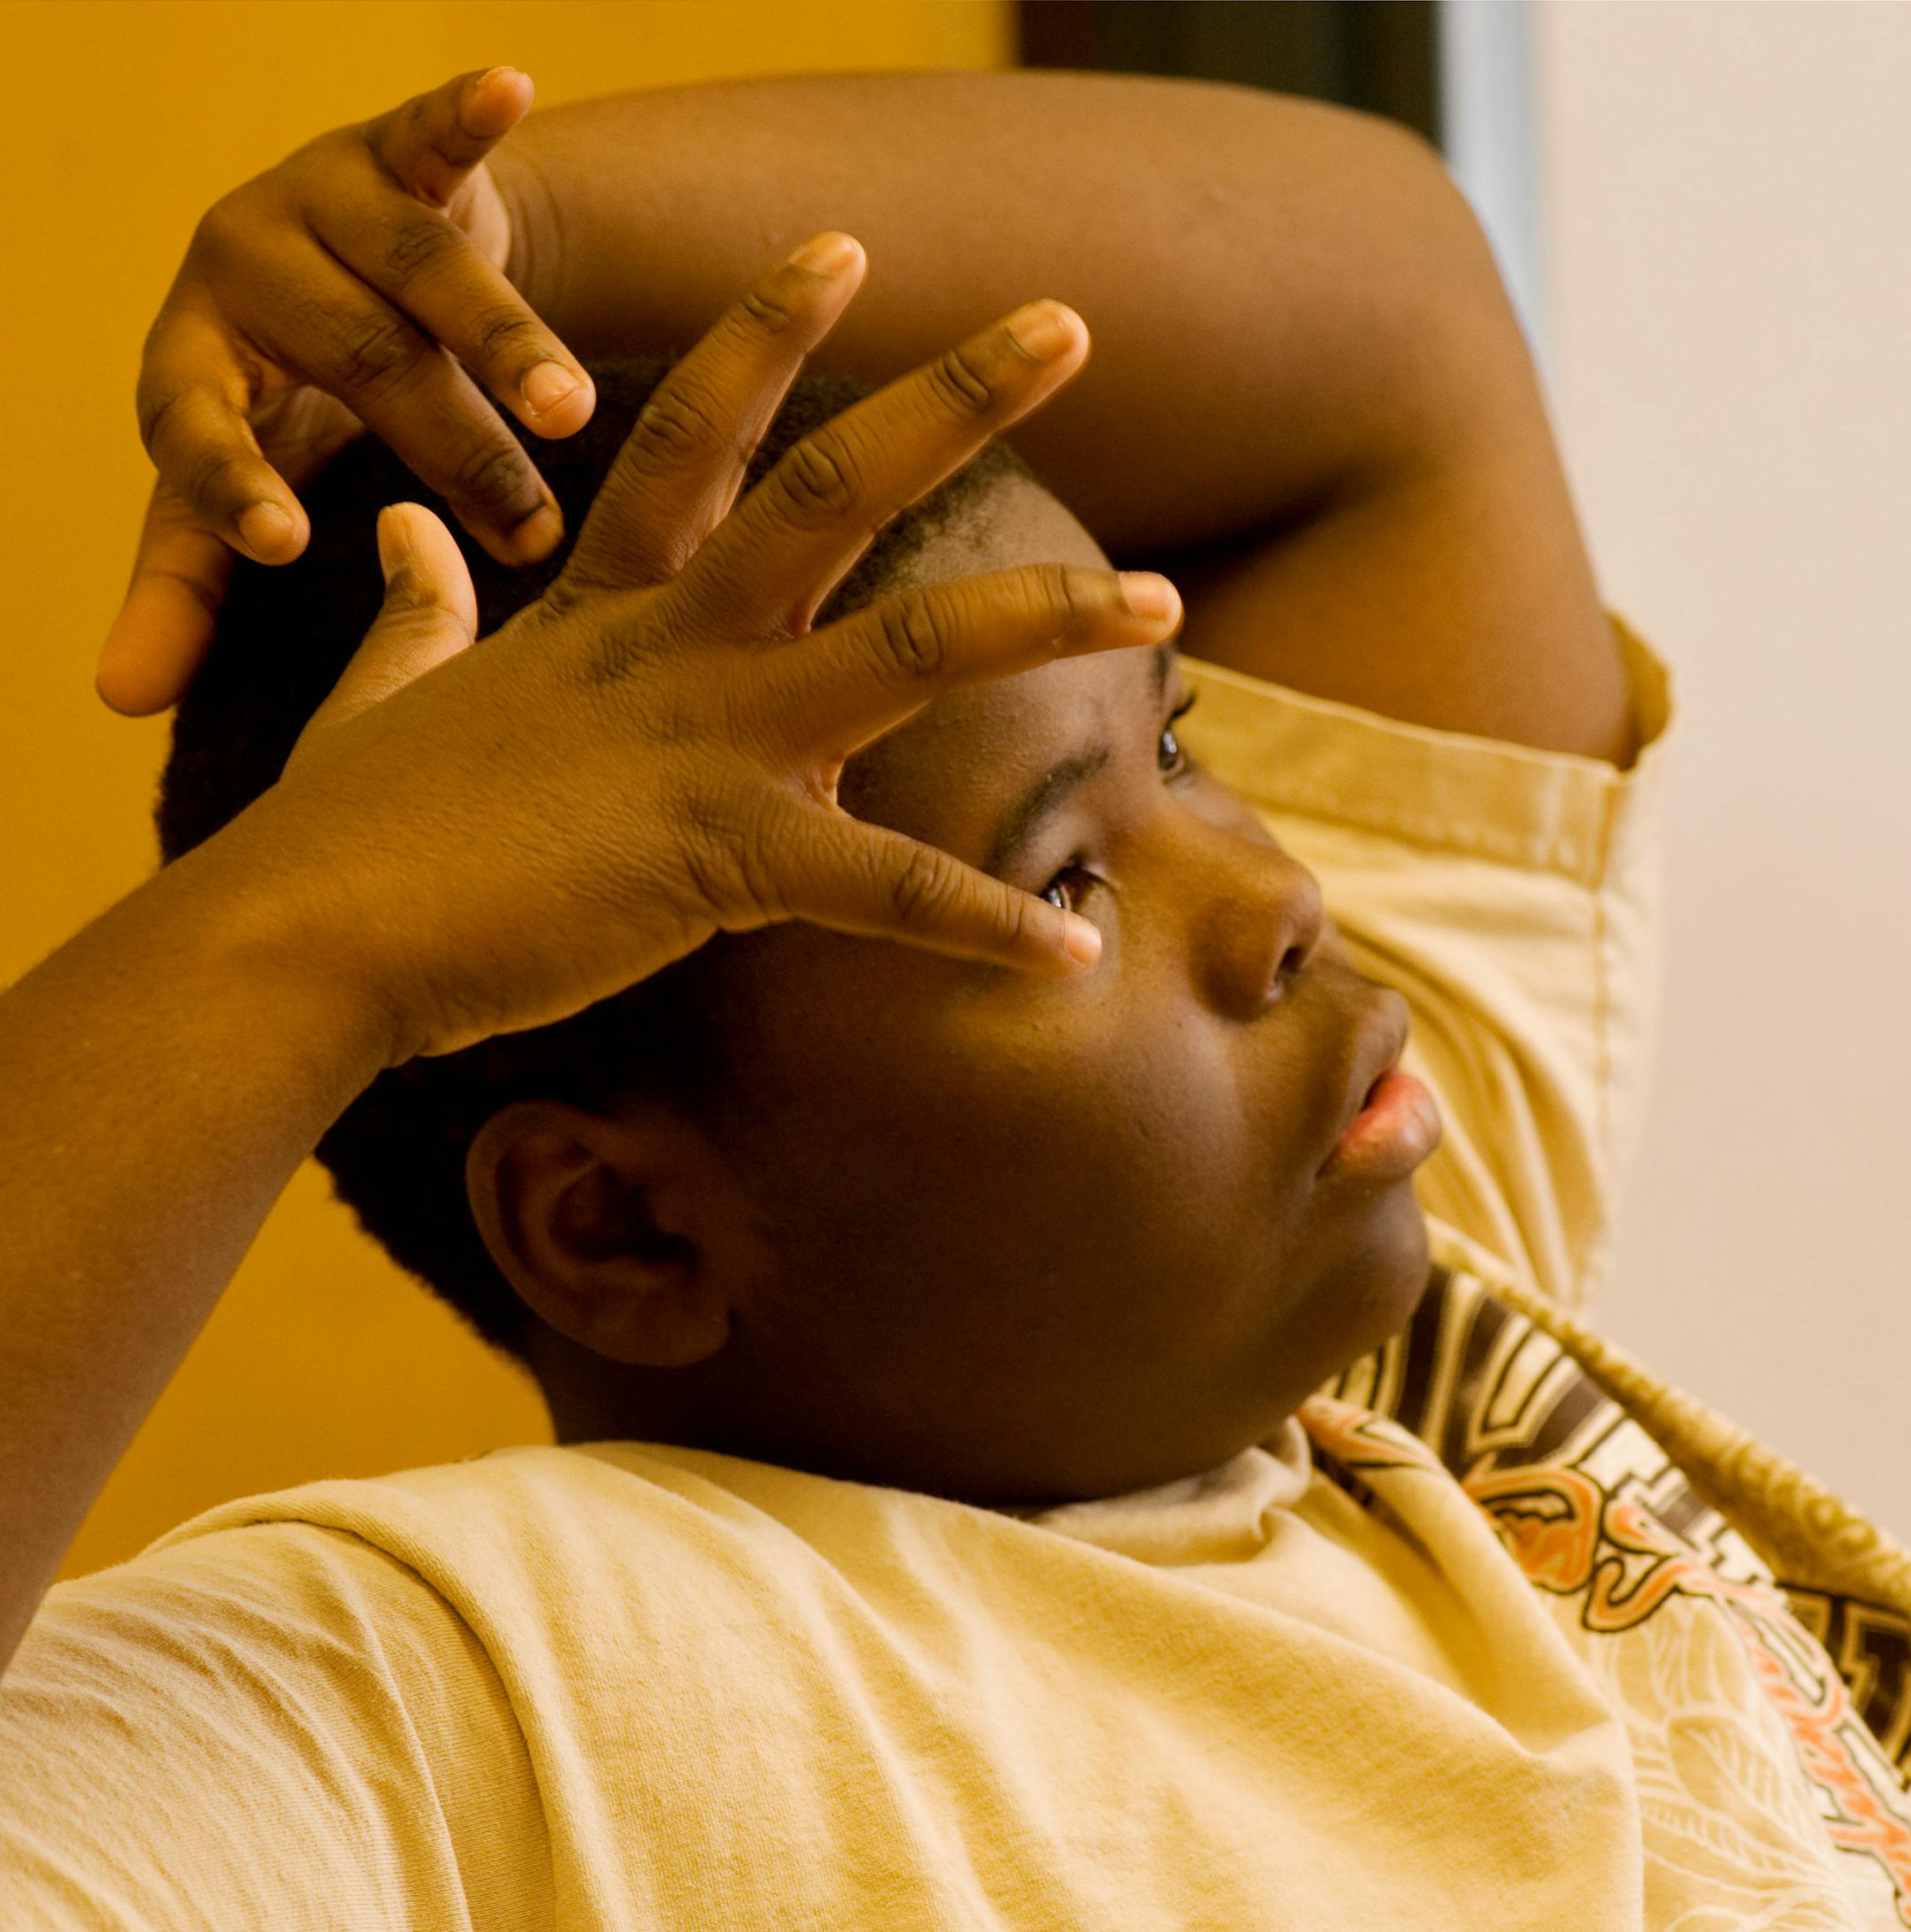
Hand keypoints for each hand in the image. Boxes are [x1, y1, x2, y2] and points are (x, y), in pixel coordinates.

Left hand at [98, 66, 589, 716]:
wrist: (358, 279)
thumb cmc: (296, 409)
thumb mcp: (238, 486)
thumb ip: (186, 582)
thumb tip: (114, 701)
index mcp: (188, 358)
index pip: (196, 427)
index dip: (235, 481)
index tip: (287, 544)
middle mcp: (240, 263)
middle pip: (353, 363)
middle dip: (448, 453)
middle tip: (528, 542)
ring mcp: (320, 197)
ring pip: (420, 272)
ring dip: (502, 343)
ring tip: (567, 416)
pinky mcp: (395, 151)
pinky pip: (433, 131)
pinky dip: (465, 112)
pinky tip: (508, 89)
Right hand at [232, 236, 1180, 1063]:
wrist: (303, 935)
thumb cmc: (344, 829)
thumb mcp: (384, 684)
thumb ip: (417, 602)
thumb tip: (403, 524)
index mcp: (601, 603)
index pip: (695, 429)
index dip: (768, 330)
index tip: (842, 249)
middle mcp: (674, 647)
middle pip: (835, 488)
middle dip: (956, 396)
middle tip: (1069, 322)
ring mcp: (706, 744)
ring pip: (908, 655)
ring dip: (1041, 616)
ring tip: (1159, 598)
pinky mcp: (722, 861)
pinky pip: (888, 890)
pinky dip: (984, 924)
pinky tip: (1074, 950)